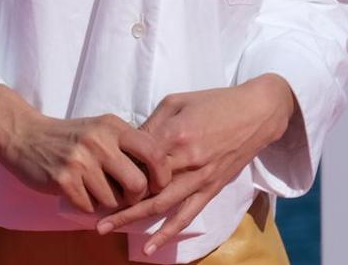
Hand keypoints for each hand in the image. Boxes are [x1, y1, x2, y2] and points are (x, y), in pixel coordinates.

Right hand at [0, 85, 171, 214]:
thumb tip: (157, 176)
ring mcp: (81, 160)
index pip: (154, 152)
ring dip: (108, 203)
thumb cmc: (69, 137)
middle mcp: (99, 141)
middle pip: (138, 184)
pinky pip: (90, 208)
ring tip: (96, 190)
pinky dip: (87, 206)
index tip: (157, 185)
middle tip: (126, 196)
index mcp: (113, 126)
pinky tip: (79, 193)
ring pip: (113, 201)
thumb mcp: (100, 130)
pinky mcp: (63, 179)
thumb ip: (126, 146)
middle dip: (135, 197)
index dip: (162, 174)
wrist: (25, 135)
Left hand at [95, 76, 295, 253]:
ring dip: (132, 219)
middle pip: (144, 186)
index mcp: (175, 134)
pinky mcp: (211, 188)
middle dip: (116, 202)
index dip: (117, 166)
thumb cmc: (215, 101)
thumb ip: (153, 124)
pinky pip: (187, 214)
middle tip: (91, 214)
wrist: (256, 112)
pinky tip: (150, 246)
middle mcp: (186, 159)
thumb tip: (131, 144)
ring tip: (106, 229)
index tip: (98, 173)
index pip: (137, 158)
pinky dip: (167, 232)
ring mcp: (200, 177)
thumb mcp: (177, 101)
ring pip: (160, 205)